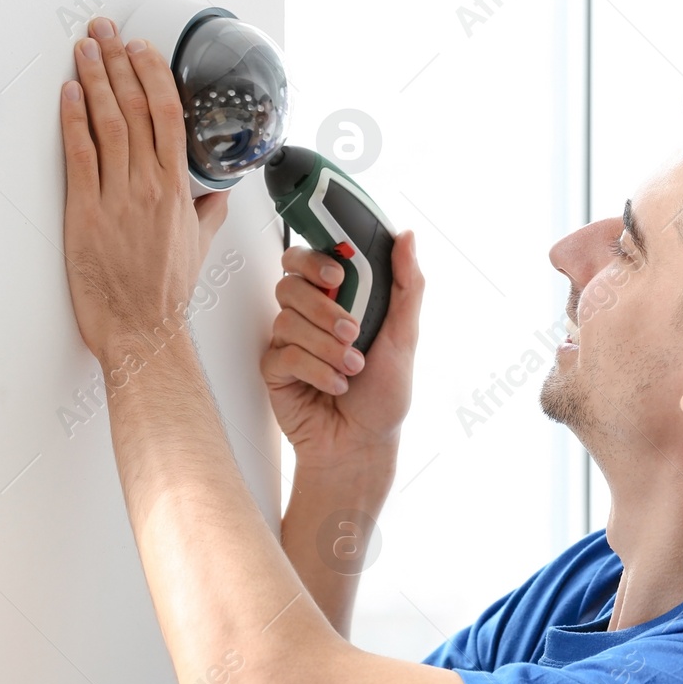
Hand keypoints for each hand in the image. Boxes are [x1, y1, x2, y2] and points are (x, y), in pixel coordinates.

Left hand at [59, 16, 229, 359]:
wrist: (141, 329)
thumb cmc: (166, 294)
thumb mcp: (199, 248)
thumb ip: (208, 213)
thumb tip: (217, 194)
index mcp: (178, 191)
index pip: (169, 116)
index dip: (154, 76)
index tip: (143, 50)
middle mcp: (150, 186)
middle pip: (135, 108)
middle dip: (119, 62)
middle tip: (107, 31)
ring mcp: (118, 197)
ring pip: (107, 123)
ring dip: (94, 79)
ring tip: (85, 48)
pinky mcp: (86, 212)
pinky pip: (80, 155)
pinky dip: (73, 120)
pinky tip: (68, 94)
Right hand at [262, 230, 422, 464]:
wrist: (361, 445)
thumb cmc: (382, 396)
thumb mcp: (404, 336)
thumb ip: (407, 285)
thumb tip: (407, 239)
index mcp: (338, 301)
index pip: (309, 259)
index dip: (316, 261)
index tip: (339, 277)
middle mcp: (309, 317)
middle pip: (290, 284)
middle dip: (324, 309)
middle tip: (352, 332)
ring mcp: (289, 342)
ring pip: (288, 320)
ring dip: (327, 346)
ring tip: (352, 368)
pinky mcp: (275, 369)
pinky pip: (285, 354)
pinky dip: (316, 371)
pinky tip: (335, 386)